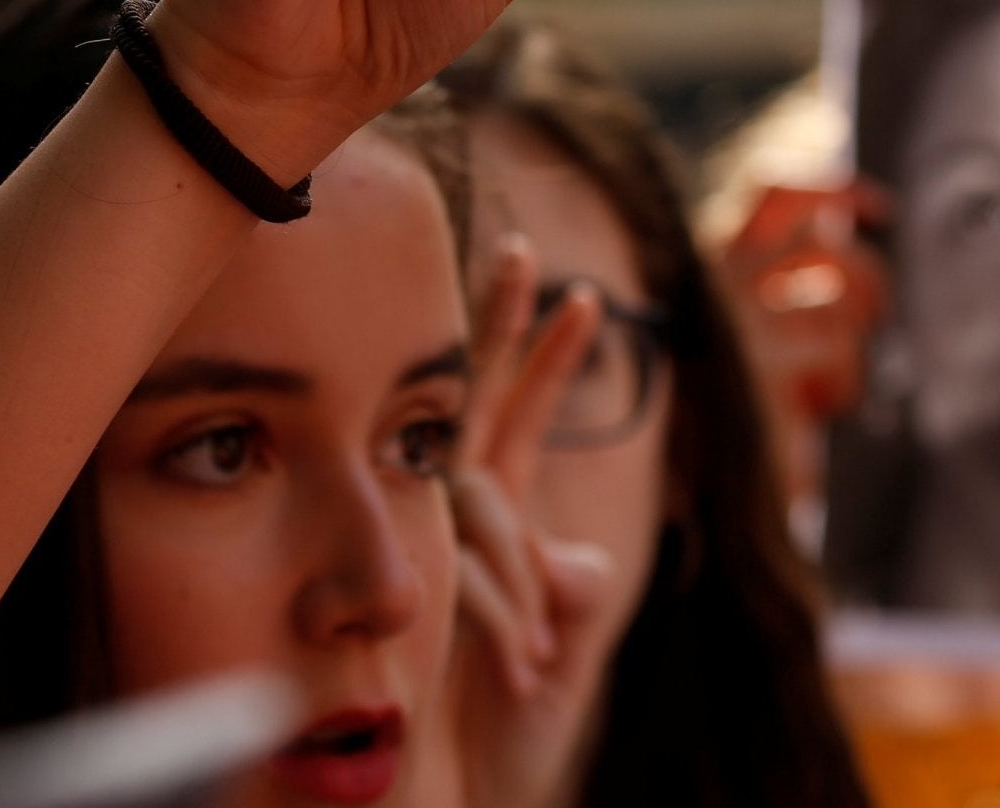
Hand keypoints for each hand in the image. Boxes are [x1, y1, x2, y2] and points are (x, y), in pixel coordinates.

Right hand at [420, 236, 616, 807]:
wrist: (444, 800)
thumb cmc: (493, 736)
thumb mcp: (559, 649)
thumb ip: (570, 589)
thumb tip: (588, 555)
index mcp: (492, 519)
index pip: (513, 412)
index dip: (544, 352)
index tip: (584, 296)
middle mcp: (453, 514)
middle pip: (471, 397)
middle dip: (498, 321)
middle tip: (523, 246)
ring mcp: (427, 542)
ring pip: (480, 501)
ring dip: (518, 588)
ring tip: (532, 674)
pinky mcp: (412, 589)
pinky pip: (469, 562)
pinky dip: (509, 609)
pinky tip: (525, 664)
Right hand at [713, 179, 887, 508]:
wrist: (662, 462)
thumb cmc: (700, 391)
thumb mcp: (729, 322)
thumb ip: (769, 274)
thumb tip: (834, 230)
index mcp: (713, 255)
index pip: (775, 193)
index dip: (834, 189)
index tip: (882, 208)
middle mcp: (727, 278)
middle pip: (827, 246)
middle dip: (866, 276)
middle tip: (874, 312)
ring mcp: (748, 323)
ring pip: (838, 305)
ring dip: (847, 351)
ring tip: (831, 387)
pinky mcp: (765, 371)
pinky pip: (837, 357)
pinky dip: (840, 386)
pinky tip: (820, 410)